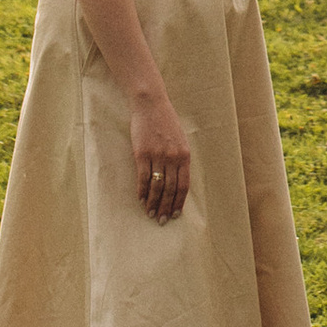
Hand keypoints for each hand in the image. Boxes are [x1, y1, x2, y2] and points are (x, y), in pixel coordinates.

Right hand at [130, 88, 191, 221]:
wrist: (151, 105)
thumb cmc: (166, 122)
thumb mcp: (180, 140)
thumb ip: (180, 159)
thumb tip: (177, 181)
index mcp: (185, 155)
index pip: (184, 186)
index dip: (179, 202)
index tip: (175, 214)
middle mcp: (173, 158)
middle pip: (170, 190)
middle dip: (166, 207)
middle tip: (162, 221)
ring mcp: (157, 156)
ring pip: (156, 187)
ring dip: (153, 203)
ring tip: (150, 213)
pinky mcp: (142, 154)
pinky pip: (143, 178)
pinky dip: (142, 191)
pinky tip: (141, 199)